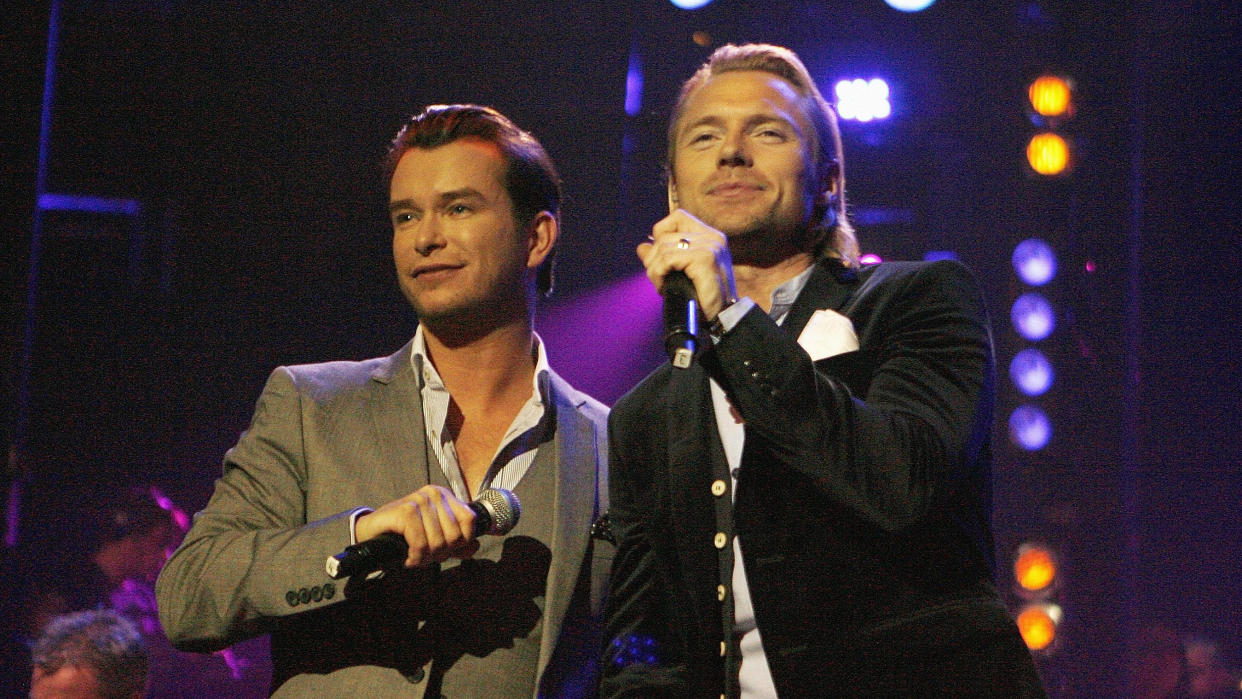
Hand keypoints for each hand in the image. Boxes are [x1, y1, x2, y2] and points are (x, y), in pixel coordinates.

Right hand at [354, 485, 479, 567]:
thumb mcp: (435, 538)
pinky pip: (421, 544)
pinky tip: (408, 557)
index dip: (460, 543)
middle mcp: (434, 494)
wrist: (369, 533)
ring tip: (415, 556)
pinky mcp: (406, 511)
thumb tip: (474, 546)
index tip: (444, 551)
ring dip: (425, 558)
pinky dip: (415, 557)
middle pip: (455, 536)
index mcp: (444, 496)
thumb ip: (457, 543)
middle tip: (425, 556)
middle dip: (440, 553)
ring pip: (438, 542)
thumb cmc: (402, 535)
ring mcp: (419, 500)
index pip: (470, 521)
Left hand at [638, 209, 738, 319]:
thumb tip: (642, 247)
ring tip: (661, 286)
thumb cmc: (704, 298)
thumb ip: (663, 257)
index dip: (662, 233)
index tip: (660, 258)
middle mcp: (712, 237)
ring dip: (655, 269)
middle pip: (666, 235)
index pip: (678, 217)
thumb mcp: (682, 272)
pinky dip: (659, 273)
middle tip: (658, 279)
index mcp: (710, 236)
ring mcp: (710, 245)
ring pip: (663, 247)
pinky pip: (668, 258)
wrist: (724, 318)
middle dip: (653, 259)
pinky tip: (663, 286)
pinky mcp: (704, 258)